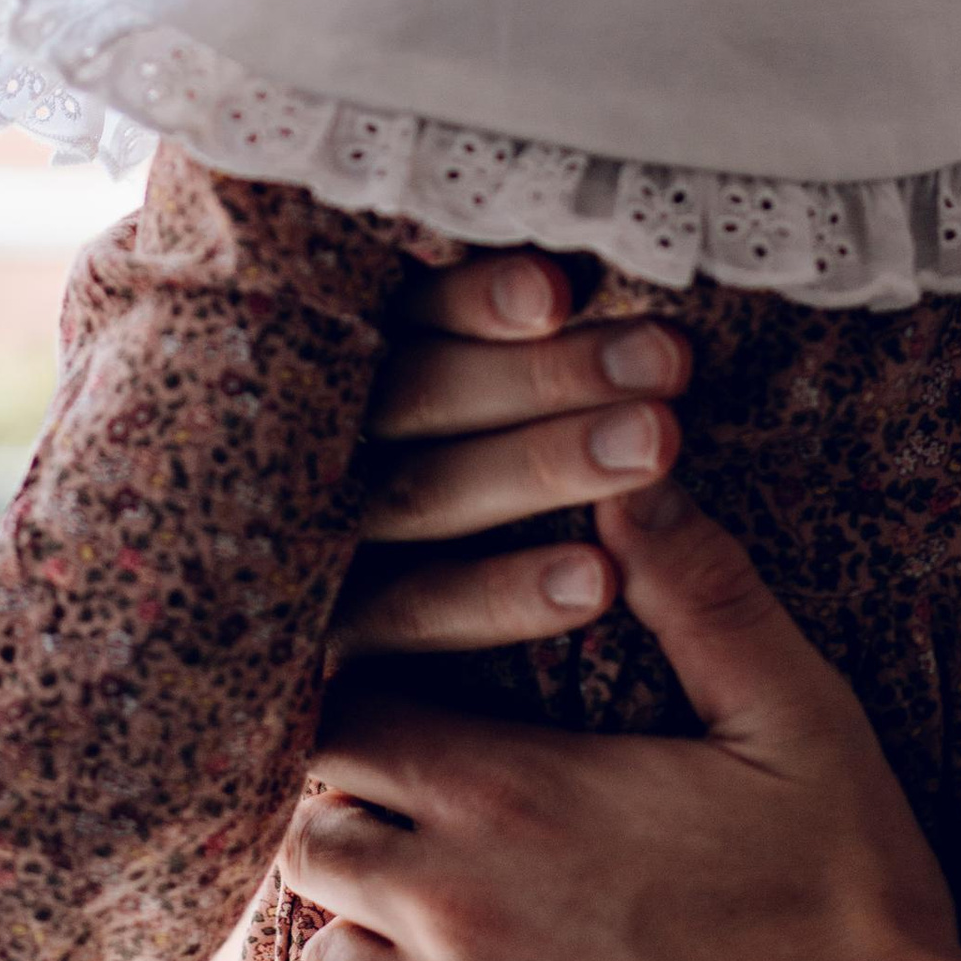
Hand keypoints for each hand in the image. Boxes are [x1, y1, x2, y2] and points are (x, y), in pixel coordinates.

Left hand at [287, 481, 960, 960]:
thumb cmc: (853, 904)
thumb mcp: (796, 722)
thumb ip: (702, 596)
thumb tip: (632, 488)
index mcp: (510, 793)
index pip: (344, 720)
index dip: (370, 714)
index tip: (415, 725)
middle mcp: (452, 907)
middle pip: (310, 839)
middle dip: (356, 824)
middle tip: (433, 832)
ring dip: (379, 944)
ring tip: (463, 938)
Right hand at [334, 251, 692, 656]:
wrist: (296, 691)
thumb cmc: (445, 480)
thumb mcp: (465, 397)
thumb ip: (502, 342)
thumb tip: (582, 270)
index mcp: (352, 367)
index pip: (406, 315)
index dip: (473, 299)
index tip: (560, 289)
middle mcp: (316, 445)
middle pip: (416, 394)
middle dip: (545, 375)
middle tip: (664, 359)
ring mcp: (306, 544)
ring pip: (417, 494)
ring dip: (537, 465)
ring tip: (655, 447)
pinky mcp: (316, 645)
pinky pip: (403, 615)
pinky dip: (498, 596)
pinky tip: (597, 582)